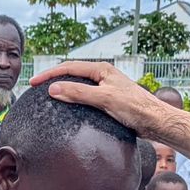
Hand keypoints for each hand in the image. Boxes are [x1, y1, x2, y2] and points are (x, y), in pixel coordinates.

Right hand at [30, 62, 167, 138]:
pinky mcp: (109, 102)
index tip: (34, 82)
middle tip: (37, 87)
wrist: (156, 121)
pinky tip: (70, 110)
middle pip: (72, 74)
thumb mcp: (104, 99)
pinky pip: (87, 98)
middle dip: (54, 79)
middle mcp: (103, 76)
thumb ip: (79, 93)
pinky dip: (74, 100)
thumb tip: (54, 89)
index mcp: (102, 70)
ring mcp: (106, 88)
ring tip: (49, 97)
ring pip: (80, 86)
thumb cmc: (135, 108)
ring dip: (64, 89)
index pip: (69, 68)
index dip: (50, 74)